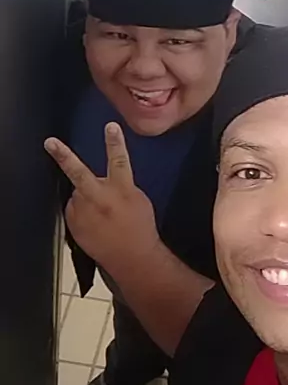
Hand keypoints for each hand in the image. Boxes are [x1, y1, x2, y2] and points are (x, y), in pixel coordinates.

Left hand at [45, 123, 159, 275]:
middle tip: (50, 143)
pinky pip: (74, 210)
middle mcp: (100, 199)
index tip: (110, 127)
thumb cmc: (140, 228)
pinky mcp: (75, 224)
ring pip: (78, 194)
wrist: (132, 257)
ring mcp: (85, 212)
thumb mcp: (138, 199)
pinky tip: (95, 223)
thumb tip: (107, 178)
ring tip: (101, 215)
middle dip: (63, 156)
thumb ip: (121, 185)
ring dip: (85, 198)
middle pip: (79, 173)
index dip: (114, 142)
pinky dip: (82, 212)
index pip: (119, 160)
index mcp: (122, 190)